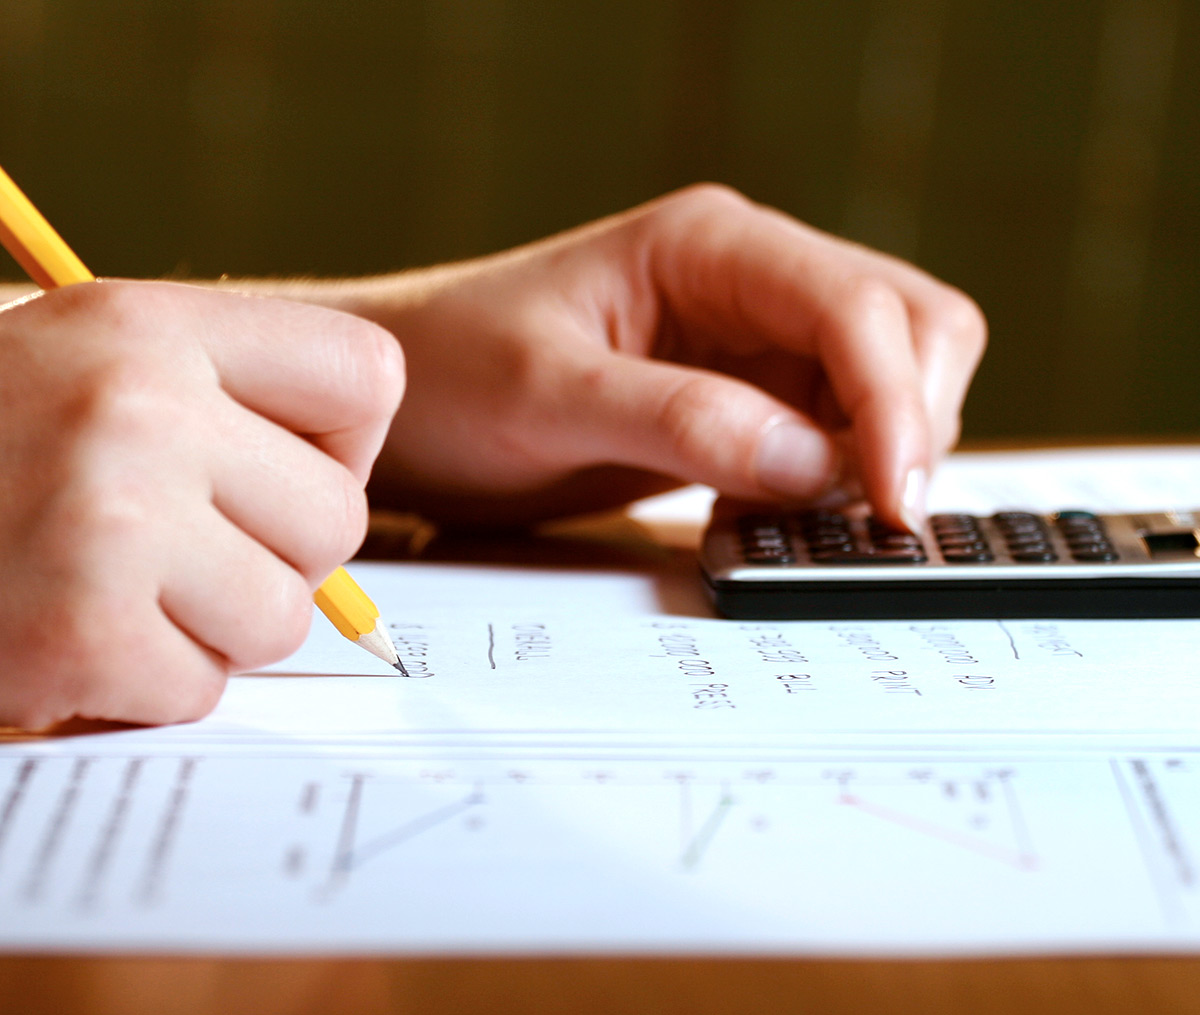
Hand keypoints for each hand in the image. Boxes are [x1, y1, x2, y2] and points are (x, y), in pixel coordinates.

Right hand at [0, 281, 403, 727]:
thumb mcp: (87, 368)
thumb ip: (224, 408)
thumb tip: (348, 503)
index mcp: (149, 325)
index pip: (366, 375)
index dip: (340, 441)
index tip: (273, 466)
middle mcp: (137, 409)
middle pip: (339, 519)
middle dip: (272, 554)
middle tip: (173, 548)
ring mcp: (107, 522)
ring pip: (285, 617)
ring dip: (209, 626)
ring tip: (111, 589)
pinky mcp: (77, 633)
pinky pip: (201, 688)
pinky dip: (142, 684)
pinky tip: (64, 637)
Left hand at [345, 185, 984, 526]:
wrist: (407, 402)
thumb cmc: (453, 371)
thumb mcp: (547, 395)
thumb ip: (679, 421)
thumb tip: (810, 465)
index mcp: (711, 246)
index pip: (856, 306)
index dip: (894, 403)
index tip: (886, 501)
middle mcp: (751, 283)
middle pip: (910, 330)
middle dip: (912, 423)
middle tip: (869, 519)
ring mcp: (754, 343)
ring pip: (886, 385)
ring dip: (878, 459)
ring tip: (813, 525)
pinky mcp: (745, 402)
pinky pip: (833, 437)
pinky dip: (835, 484)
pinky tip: (780, 520)